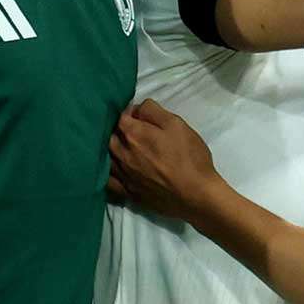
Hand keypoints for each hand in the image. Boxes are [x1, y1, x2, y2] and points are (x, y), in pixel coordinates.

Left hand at [109, 99, 223, 223]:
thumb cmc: (189, 157)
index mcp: (133, 135)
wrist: (196, 195)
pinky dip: (108, 173)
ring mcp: (124, 175)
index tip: (140, 115)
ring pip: (107, 158)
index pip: (120, 117)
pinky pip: (109, 181)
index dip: (130, 113)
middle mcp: (123, 154)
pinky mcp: (128, 192)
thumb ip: (153, 111)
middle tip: (133, 131)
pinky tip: (115, 170)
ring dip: (112, 150)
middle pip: (110, 137)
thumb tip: (137, 109)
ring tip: (124, 148)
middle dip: (118, 131)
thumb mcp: (177, 124)